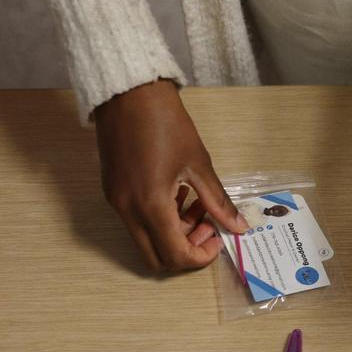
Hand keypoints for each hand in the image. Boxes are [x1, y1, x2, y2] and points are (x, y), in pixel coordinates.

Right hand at [94, 79, 248, 272]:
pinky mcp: (112, 192)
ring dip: (175, 233)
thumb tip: (238, 227)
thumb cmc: (166, 124)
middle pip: (157, 258)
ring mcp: (116, 202)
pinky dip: (160, 219)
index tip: (219, 237)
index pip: (176, 256)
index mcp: (151, 206)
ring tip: (198, 205)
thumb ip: (218, 202)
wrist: (128, 94)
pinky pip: (137, 221)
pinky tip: (179, 194)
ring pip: (147, 240)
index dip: (201, 256)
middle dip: (187, 249)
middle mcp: (127, 211)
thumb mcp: (199, 165)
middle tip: (209, 225)